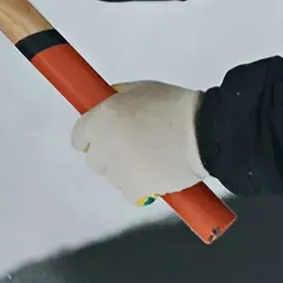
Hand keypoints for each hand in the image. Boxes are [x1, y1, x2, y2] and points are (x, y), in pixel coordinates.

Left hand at [70, 81, 207, 204]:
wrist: (203, 131)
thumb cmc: (174, 106)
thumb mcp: (140, 89)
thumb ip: (117, 98)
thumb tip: (106, 103)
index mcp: (101, 118)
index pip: (79, 137)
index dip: (92, 138)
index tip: (104, 138)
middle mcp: (104, 145)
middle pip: (94, 160)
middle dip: (109, 156)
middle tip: (133, 148)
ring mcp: (118, 169)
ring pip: (113, 177)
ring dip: (126, 171)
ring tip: (153, 157)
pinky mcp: (135, 189)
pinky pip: (129, 193)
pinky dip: (141, 188)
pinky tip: (157, 174)